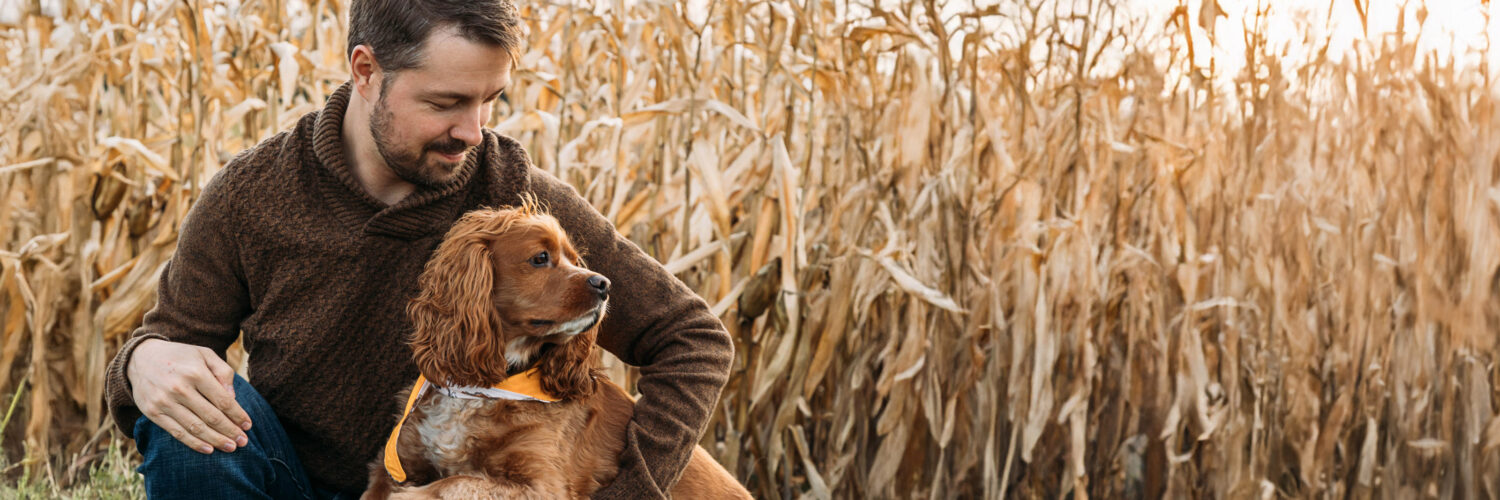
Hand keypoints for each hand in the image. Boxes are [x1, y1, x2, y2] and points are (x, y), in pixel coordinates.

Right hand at [127, 339, 251, 453]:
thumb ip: (223, 372)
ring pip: (195, 427)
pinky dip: (193, 443)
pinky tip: (208, 449)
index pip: (223, 400)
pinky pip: (176, 432)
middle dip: (230, 431)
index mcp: (196, 372)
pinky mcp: (153, 412)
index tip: (248, 425)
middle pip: (211, 416)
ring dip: (215, 440)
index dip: (238, 415)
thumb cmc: (180, 357)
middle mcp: (179, 388)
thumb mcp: (204, 354)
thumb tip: (233, 397)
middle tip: (244, 442)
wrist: (140, 358)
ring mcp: (164, 402)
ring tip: (230, 447)